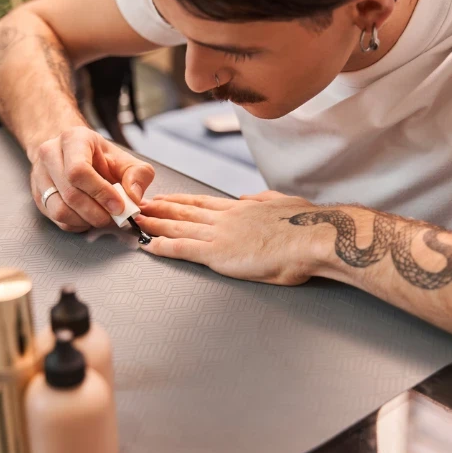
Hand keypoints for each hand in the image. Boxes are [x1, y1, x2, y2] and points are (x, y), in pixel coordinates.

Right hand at [30, 127, 155, 232]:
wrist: (70, 153)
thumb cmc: (98, 157)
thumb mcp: (124, 159)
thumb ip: (138, 175)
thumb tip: (134, 197)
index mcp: (73, 140)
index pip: (79, 171)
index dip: (101, 193)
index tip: (118, 206)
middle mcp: (50, 154)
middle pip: (71, 194)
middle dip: (97, 212)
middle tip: (114, 217)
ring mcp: (40, 175)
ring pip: (60, 210)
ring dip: (85, 221)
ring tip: (101, 217)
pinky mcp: (38, 195)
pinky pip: (56, 218)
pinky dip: (76, 224)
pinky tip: (88, 218)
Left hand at [137, 191, 329, 285]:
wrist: (313, 236)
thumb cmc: (307, 224)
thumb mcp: (283, 203)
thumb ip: (262, 200)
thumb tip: (248, 198)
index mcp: (242, 209)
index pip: (203, 203)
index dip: (180, 201)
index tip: (164, 198)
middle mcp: (226, 218)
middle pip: (184, 212)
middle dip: (159, 209)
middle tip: (139, 206)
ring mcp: (220, 235)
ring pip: (178, 228)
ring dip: (155, 225)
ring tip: (137, 222)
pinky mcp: (219, 254)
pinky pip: (183, 249)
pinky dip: (164, 247)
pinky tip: (149, 246)